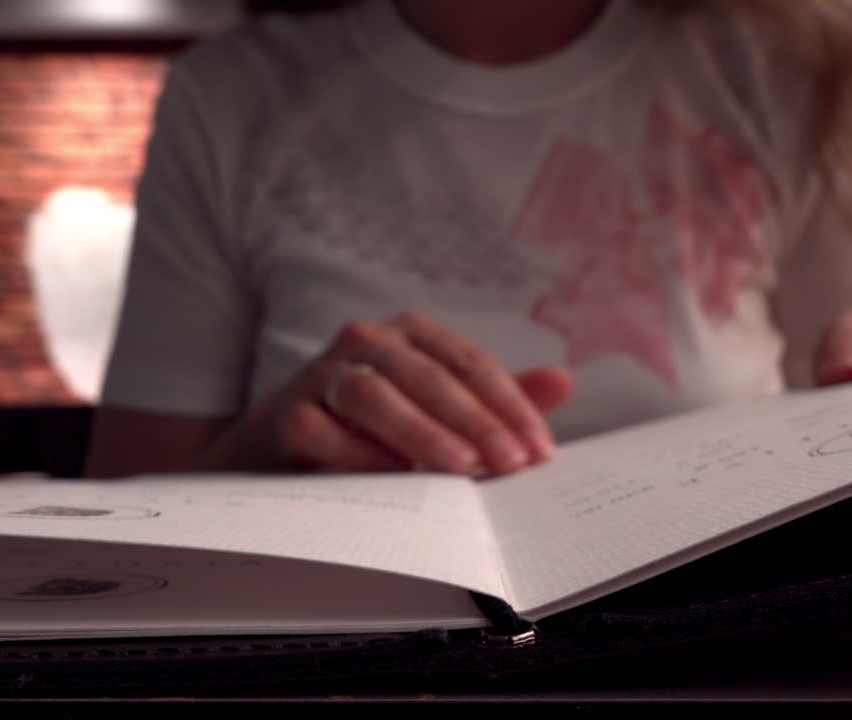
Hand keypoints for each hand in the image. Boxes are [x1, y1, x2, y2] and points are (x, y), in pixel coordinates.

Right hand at [241, 312, 571, 476]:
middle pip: (428, 377)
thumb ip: (496, 395)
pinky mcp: (288, 414)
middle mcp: (366, 342)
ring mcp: (322, 375)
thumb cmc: (376, 420)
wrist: (286, 437)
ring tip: (462, 467)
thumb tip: (564, 381)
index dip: (509, 405)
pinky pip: (322, 429)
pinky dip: (357, 451)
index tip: (540, 451)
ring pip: (373, 394)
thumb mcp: (440, 404)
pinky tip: (393, 475)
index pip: (470, 363)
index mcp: (411, 334)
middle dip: (475, 421)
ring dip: (421, 432)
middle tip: (510, 463)